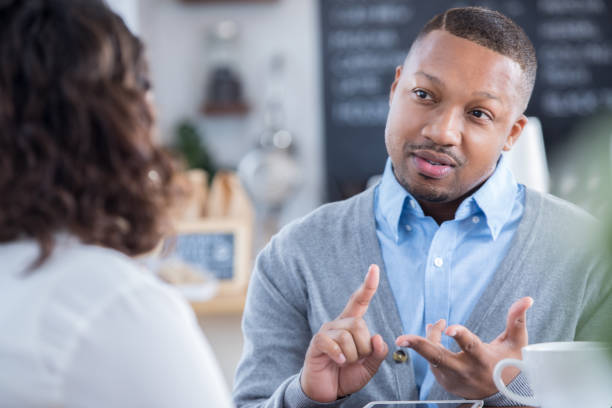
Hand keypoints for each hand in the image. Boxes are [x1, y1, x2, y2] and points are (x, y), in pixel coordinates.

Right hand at [301, 264, 388, 401]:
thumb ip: (377, 353)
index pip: (360, 301)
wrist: (327, 392)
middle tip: (356, 360)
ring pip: (347, 336)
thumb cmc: (347, 375)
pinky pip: (331, 343)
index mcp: (351, 325)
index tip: (374, 268)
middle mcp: (338, 324)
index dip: (368, 285)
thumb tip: (377, 337)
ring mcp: (326, 332)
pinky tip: (339, 362)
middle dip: (364, 347)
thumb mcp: (369, 367)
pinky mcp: (317, 343)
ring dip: (353, 356)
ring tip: (346, 363)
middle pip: (359, 324)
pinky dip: (339, 356)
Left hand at [395, 297, 532, 398]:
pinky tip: (437, 335)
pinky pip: (432, 360)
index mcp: (483, 360)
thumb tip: (526, 299)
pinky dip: (431, 345)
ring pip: (432, 355)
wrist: (504, 395)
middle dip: (419, 346)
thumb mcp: (517, 343)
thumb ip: (517, 320)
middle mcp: (465, 371)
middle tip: (401, 339)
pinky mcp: (444, 381)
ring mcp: (452, 378)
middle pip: (438, 358)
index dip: (460, 336)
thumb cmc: (511, 365)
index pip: (470, 347)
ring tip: (437, 325)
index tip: (449, 328)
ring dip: (430, 337)